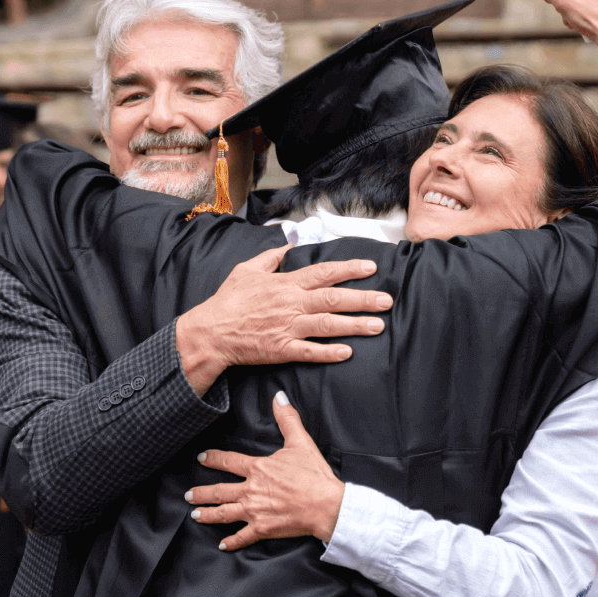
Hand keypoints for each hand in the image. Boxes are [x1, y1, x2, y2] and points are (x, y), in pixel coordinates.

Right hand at [176, 246, 392, 395]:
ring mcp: (288, 328)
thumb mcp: (247, 270)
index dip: (350, 269)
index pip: (324, 272)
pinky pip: (310, 351)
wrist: (211, 331)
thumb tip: (287, 244)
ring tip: (378, 326)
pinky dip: (329, 352)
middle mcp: (292, 304)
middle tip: (387, 301)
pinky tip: (348, 352)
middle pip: (333, 299)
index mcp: (286, 283)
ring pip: (328, 325)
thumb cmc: (228, 301)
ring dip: (354, 325)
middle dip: (363, 299)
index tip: (371, 267)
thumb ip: (270, 257)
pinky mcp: (282, 349)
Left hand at [186, 392, 344, 548]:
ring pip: (224, 514)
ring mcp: (255, 511)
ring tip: (195, 515)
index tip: (201, 458)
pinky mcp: (263, 529)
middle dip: (201, 493)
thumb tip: (278, 397)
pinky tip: (222, 544)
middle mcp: (251, 491)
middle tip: (188, 495)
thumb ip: (287, 419)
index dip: (213, 459)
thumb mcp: (301, 442)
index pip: (228, 462)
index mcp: (258, 469)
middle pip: (219, 491)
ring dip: (207, 515)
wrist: (326, 505)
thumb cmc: (314, 475)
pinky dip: (231, 542)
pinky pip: (243, 536)